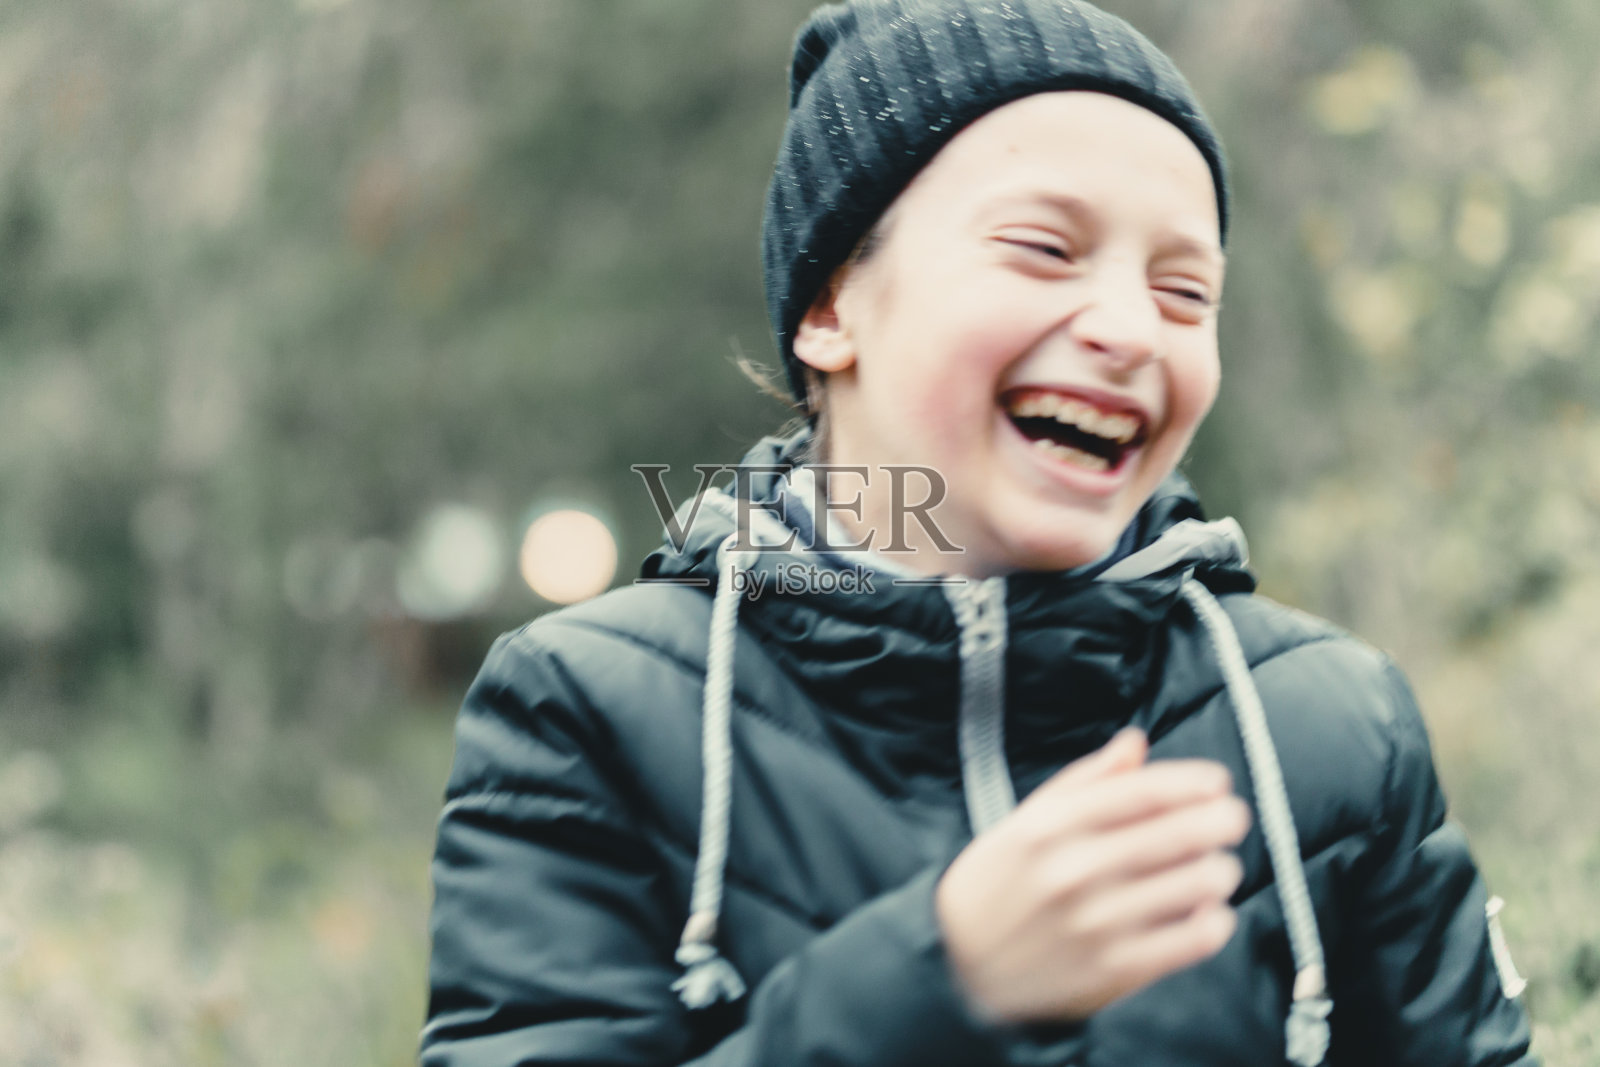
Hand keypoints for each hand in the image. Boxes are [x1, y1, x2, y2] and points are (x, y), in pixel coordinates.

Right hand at [935, 728, 1249, 1023]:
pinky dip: (1211, 925)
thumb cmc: (997, 884)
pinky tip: (1213, 914)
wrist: (958, 966)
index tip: (1216, 780)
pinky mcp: (1111, 969)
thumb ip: (1083, 782)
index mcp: (1049, 826)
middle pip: (1172, 834)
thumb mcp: (1024, 823)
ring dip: (1218, 871)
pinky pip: (1185, 943)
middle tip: (1232, 817)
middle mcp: (1073, 870)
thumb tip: (1134, 743)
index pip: (1140, 792)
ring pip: (1188, 886)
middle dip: (1217, 821)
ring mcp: (1094, 923)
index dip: (1189, 782)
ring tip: (1220, 867)